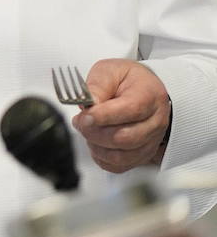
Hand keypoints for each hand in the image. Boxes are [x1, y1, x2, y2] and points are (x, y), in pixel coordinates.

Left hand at [72, 58, 171, 172]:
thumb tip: (89, 102)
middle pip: (125, 138)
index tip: (85, 114)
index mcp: (149, 95)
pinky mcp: (142, 154)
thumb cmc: (127, 80)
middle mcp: (155, 121)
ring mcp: (151, 141)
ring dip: (97, 146)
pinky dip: (102, 158)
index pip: (131, 111)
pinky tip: (96, 143)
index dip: (103, 116)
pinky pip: (120, 165)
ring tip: (87, 130)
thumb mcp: (110, 71)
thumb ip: (98, 85)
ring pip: (122, 155)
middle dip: (94, 132)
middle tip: (80, 121)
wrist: (144, 90)